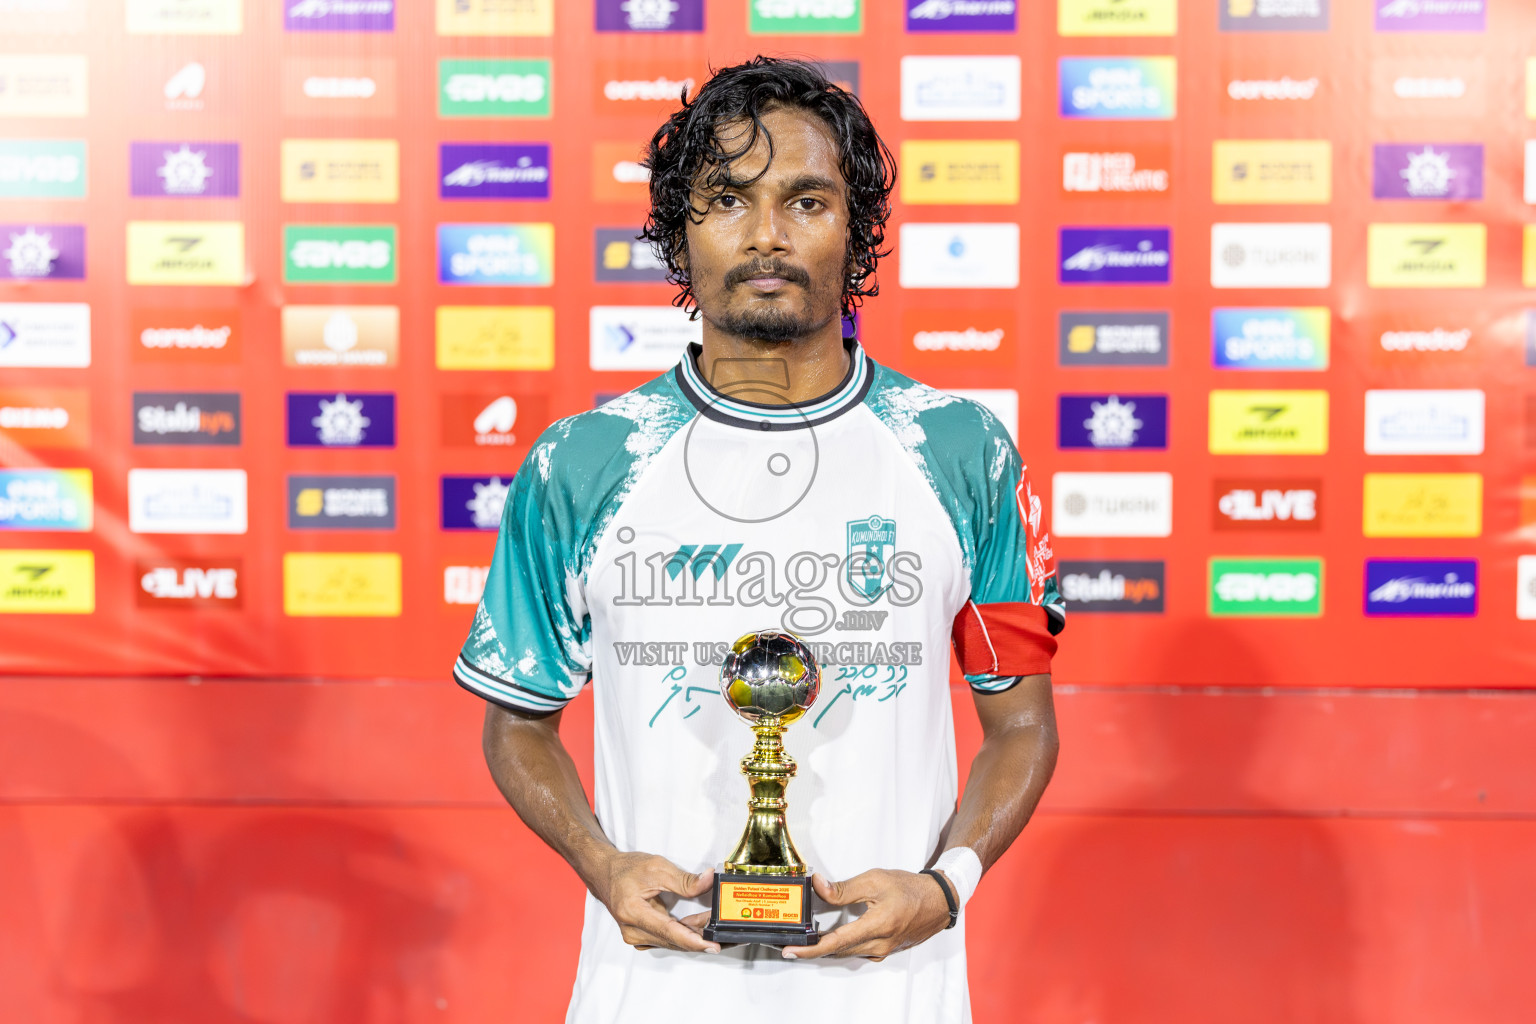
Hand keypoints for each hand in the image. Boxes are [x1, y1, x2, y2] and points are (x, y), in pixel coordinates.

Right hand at [589, 851, 719, 952]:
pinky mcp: (640, 936)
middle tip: (720, 924)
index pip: (668, 932)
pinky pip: (666, 940)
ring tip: (710, 918)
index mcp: (633, 912)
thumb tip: (708, 880)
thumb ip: (684, 879)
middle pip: (673, 940)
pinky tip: (695, 924)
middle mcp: (632, 930)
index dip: (693, 940)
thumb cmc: (625, 869)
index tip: (712, 946)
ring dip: (692, 933)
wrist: (605, 873)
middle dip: (699, 933)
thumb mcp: (657, 868)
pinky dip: (682, 933)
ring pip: (671, 942)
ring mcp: (635, 936)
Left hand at [782, 869, 950, 960]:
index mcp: (877, 925)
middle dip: (814, 948)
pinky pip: (859, 951)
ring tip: (810, 940)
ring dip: (828, 947)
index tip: (792, 952)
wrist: (938, 900)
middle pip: (838, 950)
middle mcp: (880, 943)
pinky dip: (844, 945)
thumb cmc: (910, 888)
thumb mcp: (875, 880)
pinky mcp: (886, 949)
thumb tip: (819, 886)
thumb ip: (844, 888)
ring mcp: (884, 949)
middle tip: (795, 943)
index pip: (835, 942)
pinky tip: (837, 936)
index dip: (810, 949)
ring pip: (848, 952)